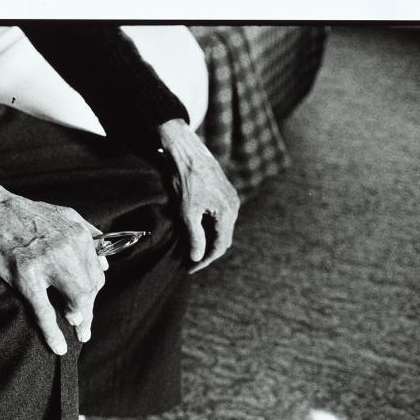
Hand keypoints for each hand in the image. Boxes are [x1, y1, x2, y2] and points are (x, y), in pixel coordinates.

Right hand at [0, 172, 107, 354]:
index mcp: (78, 235)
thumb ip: (89, 235)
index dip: (94, 291)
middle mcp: (67, 248)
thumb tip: (105, 261)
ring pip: (75, 300)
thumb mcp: (64, 214)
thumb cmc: (23, 213)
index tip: (88, 301)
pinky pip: (45, 311)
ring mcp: (47, 263)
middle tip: (84, 323)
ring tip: (78, 331)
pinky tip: (59, 345)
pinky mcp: (25, 277)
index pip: (96, 272)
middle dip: (89, 308)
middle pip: (90, 288)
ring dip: (80, 319)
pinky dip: (53, 332)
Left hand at [158, 119, 239, 272]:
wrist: (186, 151)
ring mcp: (231, 198)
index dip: (205, 260)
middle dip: (208, 252)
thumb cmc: (186, 179)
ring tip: (192, 249)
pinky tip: (197, 230)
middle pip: (223, 239)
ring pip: (222, 228)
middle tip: (191, 262)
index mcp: (227, 212)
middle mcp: (234, 206)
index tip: (190, 268)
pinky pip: (220, 216)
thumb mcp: (187, 212)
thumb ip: (194, 236)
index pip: (219, 246)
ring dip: (209, 240)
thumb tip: (197, 257)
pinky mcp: (224, 192)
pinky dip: (210, 227)